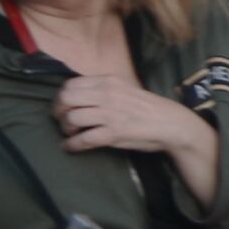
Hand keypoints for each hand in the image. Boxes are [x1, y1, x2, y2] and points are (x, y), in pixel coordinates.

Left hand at [51, 74, 204, 162]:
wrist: (171, 123)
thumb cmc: (147, 107)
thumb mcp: (124, 88)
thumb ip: (103, 89)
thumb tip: (78, 95)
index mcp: (109, 81)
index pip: (71, 84)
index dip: (61, 96)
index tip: (62, 106)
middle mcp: (107, 94)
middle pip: (66, 99)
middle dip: (58, 111)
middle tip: (61, 120)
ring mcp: (110, 114)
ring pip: (72, 118)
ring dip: (65, 128)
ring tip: (70, 133)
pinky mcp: (114, 133)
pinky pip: (84, 139)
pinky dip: (72, 145)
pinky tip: (69, 147)